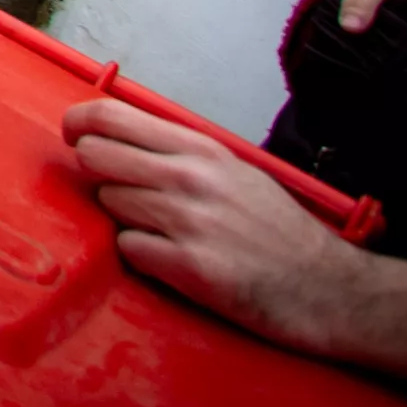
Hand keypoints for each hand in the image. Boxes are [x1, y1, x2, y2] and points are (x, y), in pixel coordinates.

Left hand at [57, 99, 406, 381]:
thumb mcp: (236, 172)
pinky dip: (139, 255)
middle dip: (95, 174)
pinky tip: (170, 260)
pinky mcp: (190, 268)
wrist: (332, 290)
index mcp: (203, 149)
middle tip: (118, 191)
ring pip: (108, 203)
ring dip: (122, 218)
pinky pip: (127, 248)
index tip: (73, 135)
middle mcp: (192, 179)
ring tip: (160, 231)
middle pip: (95, 157)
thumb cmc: (281, 233)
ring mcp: (190, 222)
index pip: (111, 116)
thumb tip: (118, 139)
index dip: (79, 123)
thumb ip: (180, 154)